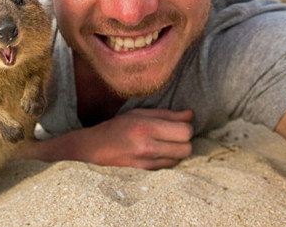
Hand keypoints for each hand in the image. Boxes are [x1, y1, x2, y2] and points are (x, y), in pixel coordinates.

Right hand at [19, 108, 193, 169]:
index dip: (186, 127)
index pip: (184, 131)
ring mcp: (145, 162)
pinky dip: (167, 160)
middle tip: (174, 135)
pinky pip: (168, 167)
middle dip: (184, 141)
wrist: (94, 148)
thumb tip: (190, 115)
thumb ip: (166, 114)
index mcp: (146, 126)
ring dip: (176, 152)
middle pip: (186, 148)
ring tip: (164, 144)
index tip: (180, 125)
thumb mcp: (140, 113)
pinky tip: (157, 153)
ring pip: (179, 159)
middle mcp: (147, 146)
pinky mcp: (144, 173)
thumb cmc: (118, 127)